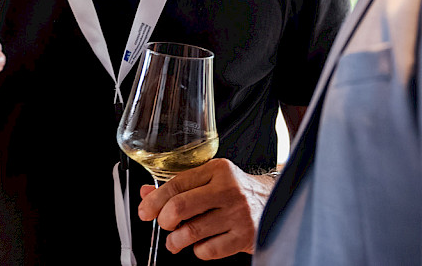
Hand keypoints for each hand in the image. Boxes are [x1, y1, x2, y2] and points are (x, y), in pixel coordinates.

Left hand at [138, 159, 273, 258]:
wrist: (275, 201)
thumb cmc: (237, 190)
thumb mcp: (210, 179)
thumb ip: (179, 185)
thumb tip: (147, 194)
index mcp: (217, 170)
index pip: (176, 184)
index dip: (154, 201)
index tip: (145, 211)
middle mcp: (228, 189)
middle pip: (180, 206)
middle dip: (164, 220)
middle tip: (164, 225)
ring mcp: (238, 214)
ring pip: (191, 232)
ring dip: (175, 241)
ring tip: (175, 241)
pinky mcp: (244, 237)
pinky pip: (208, 250)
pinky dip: (198, 251)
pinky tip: (201, 244)